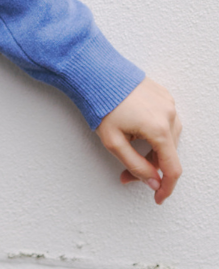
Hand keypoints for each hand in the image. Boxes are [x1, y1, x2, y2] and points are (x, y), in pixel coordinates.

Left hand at [96, 77, 182, 204]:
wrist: (96, 72)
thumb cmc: (102, 103)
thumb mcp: (114, 143)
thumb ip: (136, 166)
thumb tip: (153, 182)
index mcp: (159, 129)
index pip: (172, 168)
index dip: (166, 187)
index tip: (158, 197)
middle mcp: (169, 115)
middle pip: (169, 153)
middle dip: (151, 167)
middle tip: (127, 172)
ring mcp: (168, 103)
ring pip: (169, 138)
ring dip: (153, 150)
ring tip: (129, 147)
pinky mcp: (163, 95)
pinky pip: (165, 121)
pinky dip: (155, 132)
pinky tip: (136, 130)